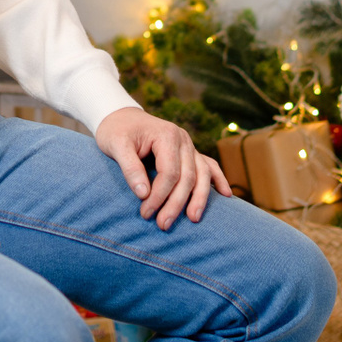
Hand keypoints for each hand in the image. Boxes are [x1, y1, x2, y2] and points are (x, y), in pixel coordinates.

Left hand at [94, 107, 230, 229]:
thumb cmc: (116, 131)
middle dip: (176, 204)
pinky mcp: (189, 152)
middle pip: (187, 177)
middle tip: (163, 225)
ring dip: (199, 198)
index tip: (146, 213)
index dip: (159, 196)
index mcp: (166, 135)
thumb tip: (143, 194)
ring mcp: (189, 145)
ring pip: (201, 175)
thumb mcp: (115, 145)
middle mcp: (183, 140)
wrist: (120, 116)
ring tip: (194, 218)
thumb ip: (130, 168)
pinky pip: (209, 165)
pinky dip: (218, 179)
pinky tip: (226, 195)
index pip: (169, 173)